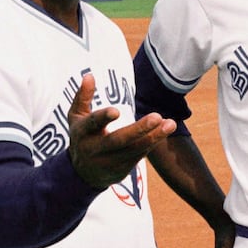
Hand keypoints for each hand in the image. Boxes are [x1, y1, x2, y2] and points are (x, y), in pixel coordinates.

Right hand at [68, 73, 175, 189]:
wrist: (82, 172)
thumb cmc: (83, 136)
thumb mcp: (76, 117)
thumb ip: (82, 97)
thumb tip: (89, 75)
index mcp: (82, 132)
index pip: (92, 124)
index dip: (103, 118)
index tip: (117, 111)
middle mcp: (94, 149)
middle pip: (117, 140)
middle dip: (138, 130)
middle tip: (157, 116)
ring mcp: (107, 162)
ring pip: (133, 150)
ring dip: (153, 137)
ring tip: (170, 124)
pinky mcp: (120, 171)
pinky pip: (138, 156)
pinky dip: (151, 144)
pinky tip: (164, 132)